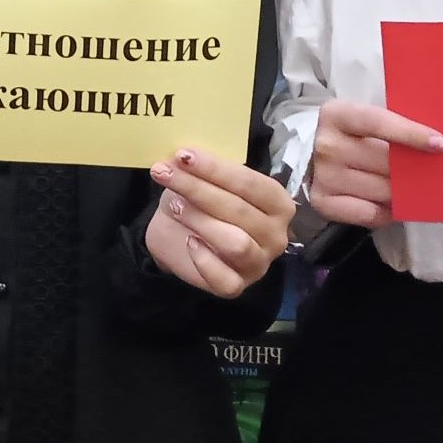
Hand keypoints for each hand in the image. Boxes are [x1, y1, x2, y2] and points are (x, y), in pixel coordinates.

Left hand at [145, 147, 294, 297]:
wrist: (181, 235)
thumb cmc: (202, 201)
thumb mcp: (207, 179)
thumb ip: (206, 170)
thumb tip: (183, 158)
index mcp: (277, 202)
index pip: (250, 183)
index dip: (215, 168)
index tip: (184, 155)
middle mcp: (276, 235)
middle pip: (238, 210)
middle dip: (197, 189)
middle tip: (165, 174)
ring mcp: (260, 264)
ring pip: (235, 243)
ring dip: (201, 221)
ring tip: (175, 205)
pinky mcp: (238, 286)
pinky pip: (224, 278)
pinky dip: (203, 259)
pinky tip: (189, 242)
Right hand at [306, 99, 442, 228]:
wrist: (311, 155)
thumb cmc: (351, 135)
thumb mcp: (365, 119)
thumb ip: (393, 123)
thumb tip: (437, 141)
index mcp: (336, 114)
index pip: (378, 122)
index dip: (411, 133)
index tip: (441, 144)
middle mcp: (327, 145)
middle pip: (385, 161)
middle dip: (414, 168)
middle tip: (436, 171)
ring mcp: (323, 176)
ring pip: (382, 190)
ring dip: (404, 192)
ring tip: (414, 188)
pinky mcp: (322, 202)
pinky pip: (369, 214)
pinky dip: (387, 212)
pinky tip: (391, 204)